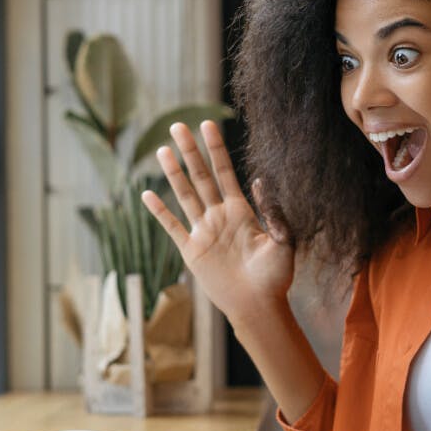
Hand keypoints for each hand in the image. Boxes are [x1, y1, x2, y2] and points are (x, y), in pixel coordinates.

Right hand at [141, 120, 294, 324]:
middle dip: (189, 152)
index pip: (224, 172)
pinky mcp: (192, 251)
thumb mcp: (283, 242)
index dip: (216, 148)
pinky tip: (147, 195)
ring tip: (162, 150)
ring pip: (184, 195)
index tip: (207, 124)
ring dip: (173, 173)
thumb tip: (260, 182)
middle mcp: (219, 216)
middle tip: (177, 125)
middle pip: (200, 177)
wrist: (259, 306)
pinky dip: (159, 212)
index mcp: (241, 211)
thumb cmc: (275, 277)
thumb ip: (274, 214)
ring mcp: (203, 232)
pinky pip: (172, 227)